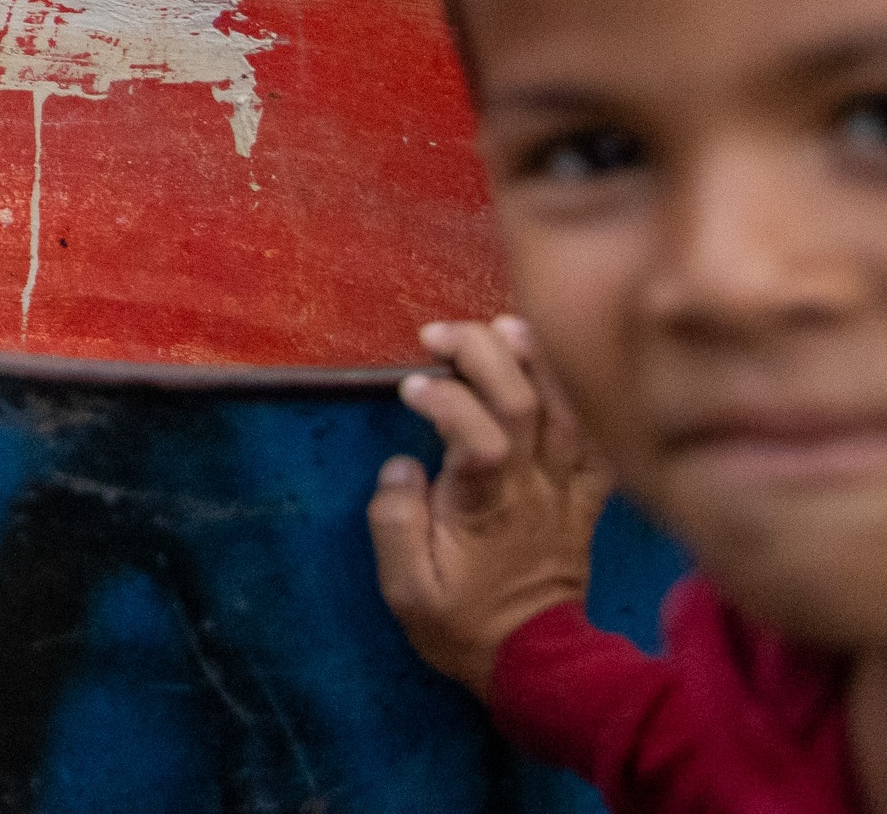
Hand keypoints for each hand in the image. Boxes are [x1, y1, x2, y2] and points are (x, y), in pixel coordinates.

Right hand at [368, 315, 611, 693]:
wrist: (539, 668)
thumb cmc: (463, 625)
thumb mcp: (406, 589)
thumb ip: (395, 520)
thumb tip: (402, 465)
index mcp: (486, 509)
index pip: (479, 438)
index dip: (446, 399)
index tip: (409, 387)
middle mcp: (533, 490)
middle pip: (524, 404)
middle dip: (481, 354)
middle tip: (438, 336)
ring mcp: (566, 492)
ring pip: (567, 411)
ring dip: (536, 361)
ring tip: (502, 326)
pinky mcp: (586, 499)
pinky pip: (600, 441)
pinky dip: (585, 400)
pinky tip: (560, 369)